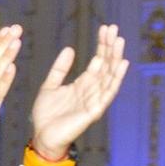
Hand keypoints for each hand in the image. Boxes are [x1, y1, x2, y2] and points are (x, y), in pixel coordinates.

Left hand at [29, 23, 129, 161]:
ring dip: (116, 57)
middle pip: (106, 65)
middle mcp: (92, 90)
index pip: (98, 61)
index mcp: (83, 84)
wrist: (42, 137)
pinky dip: (116, 78)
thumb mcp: (50, 86)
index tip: (105, 28)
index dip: (102, 45)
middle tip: (114, 29)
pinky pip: (108, 92)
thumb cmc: (46, 116)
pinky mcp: (94, 110)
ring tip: (119, 40)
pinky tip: (122, 64)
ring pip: (110, 75)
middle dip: (110, 47)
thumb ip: (60, 69)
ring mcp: (95, 100)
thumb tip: (70, 49)